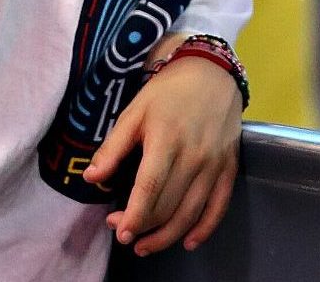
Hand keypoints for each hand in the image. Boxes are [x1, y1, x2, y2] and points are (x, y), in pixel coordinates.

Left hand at [83, 56, 243, 255]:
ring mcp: (214, 164)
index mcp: (166, 139)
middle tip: (122, 231)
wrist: (211, 73)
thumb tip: (90, 177)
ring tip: (146, 246)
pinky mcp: (229, 168)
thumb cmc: (167, 92)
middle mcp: (193, 156)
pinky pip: (219, 206)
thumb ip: (113, 147)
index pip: (149, 187)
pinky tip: (188, 241)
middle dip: (143, 225)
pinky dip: (204, 229)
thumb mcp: (134, 112)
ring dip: (168, 236)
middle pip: (168, 205)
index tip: (120, 231)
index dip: (134, 214)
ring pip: (191, 212)